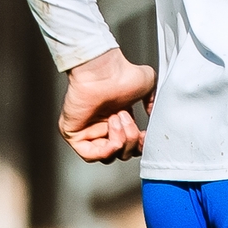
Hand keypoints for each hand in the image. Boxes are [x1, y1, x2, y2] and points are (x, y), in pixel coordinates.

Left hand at [60, 47, 156, 164]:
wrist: (105, 70)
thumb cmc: (123, 73)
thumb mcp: (148, 87)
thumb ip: (153, 103)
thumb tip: (153, 115)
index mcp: (118, 120)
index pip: (129, 147)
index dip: (139, 145)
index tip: (145, 135)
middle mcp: (102, 127)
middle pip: (122, 154)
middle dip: (130, 140)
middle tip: (127, 118)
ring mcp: (87, 131)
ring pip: (108, 156)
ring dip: (120, 140)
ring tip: (117, 117)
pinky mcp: (73, 134)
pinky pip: (90, 155)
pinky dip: (106, 149)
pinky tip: (112, 133)